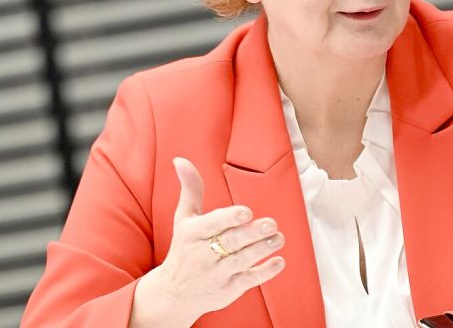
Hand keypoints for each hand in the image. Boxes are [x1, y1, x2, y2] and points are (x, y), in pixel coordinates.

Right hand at [129, 157, 285, 327]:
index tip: (246, 212)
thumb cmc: (184, 248)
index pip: (212, 224)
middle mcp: (204, 254)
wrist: (173, 294)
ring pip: (242, 261)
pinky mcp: (228, 289)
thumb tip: (181, 160)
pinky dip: (264, 272)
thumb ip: (190, 189)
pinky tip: (279, 261)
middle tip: (272, 224)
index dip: (229, 218)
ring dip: (262, 249)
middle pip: (231, 242)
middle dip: (252, 233)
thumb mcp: (183, 219)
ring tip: (278, 238)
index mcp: (193, 234)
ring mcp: (217, 273)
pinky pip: (248, 280)